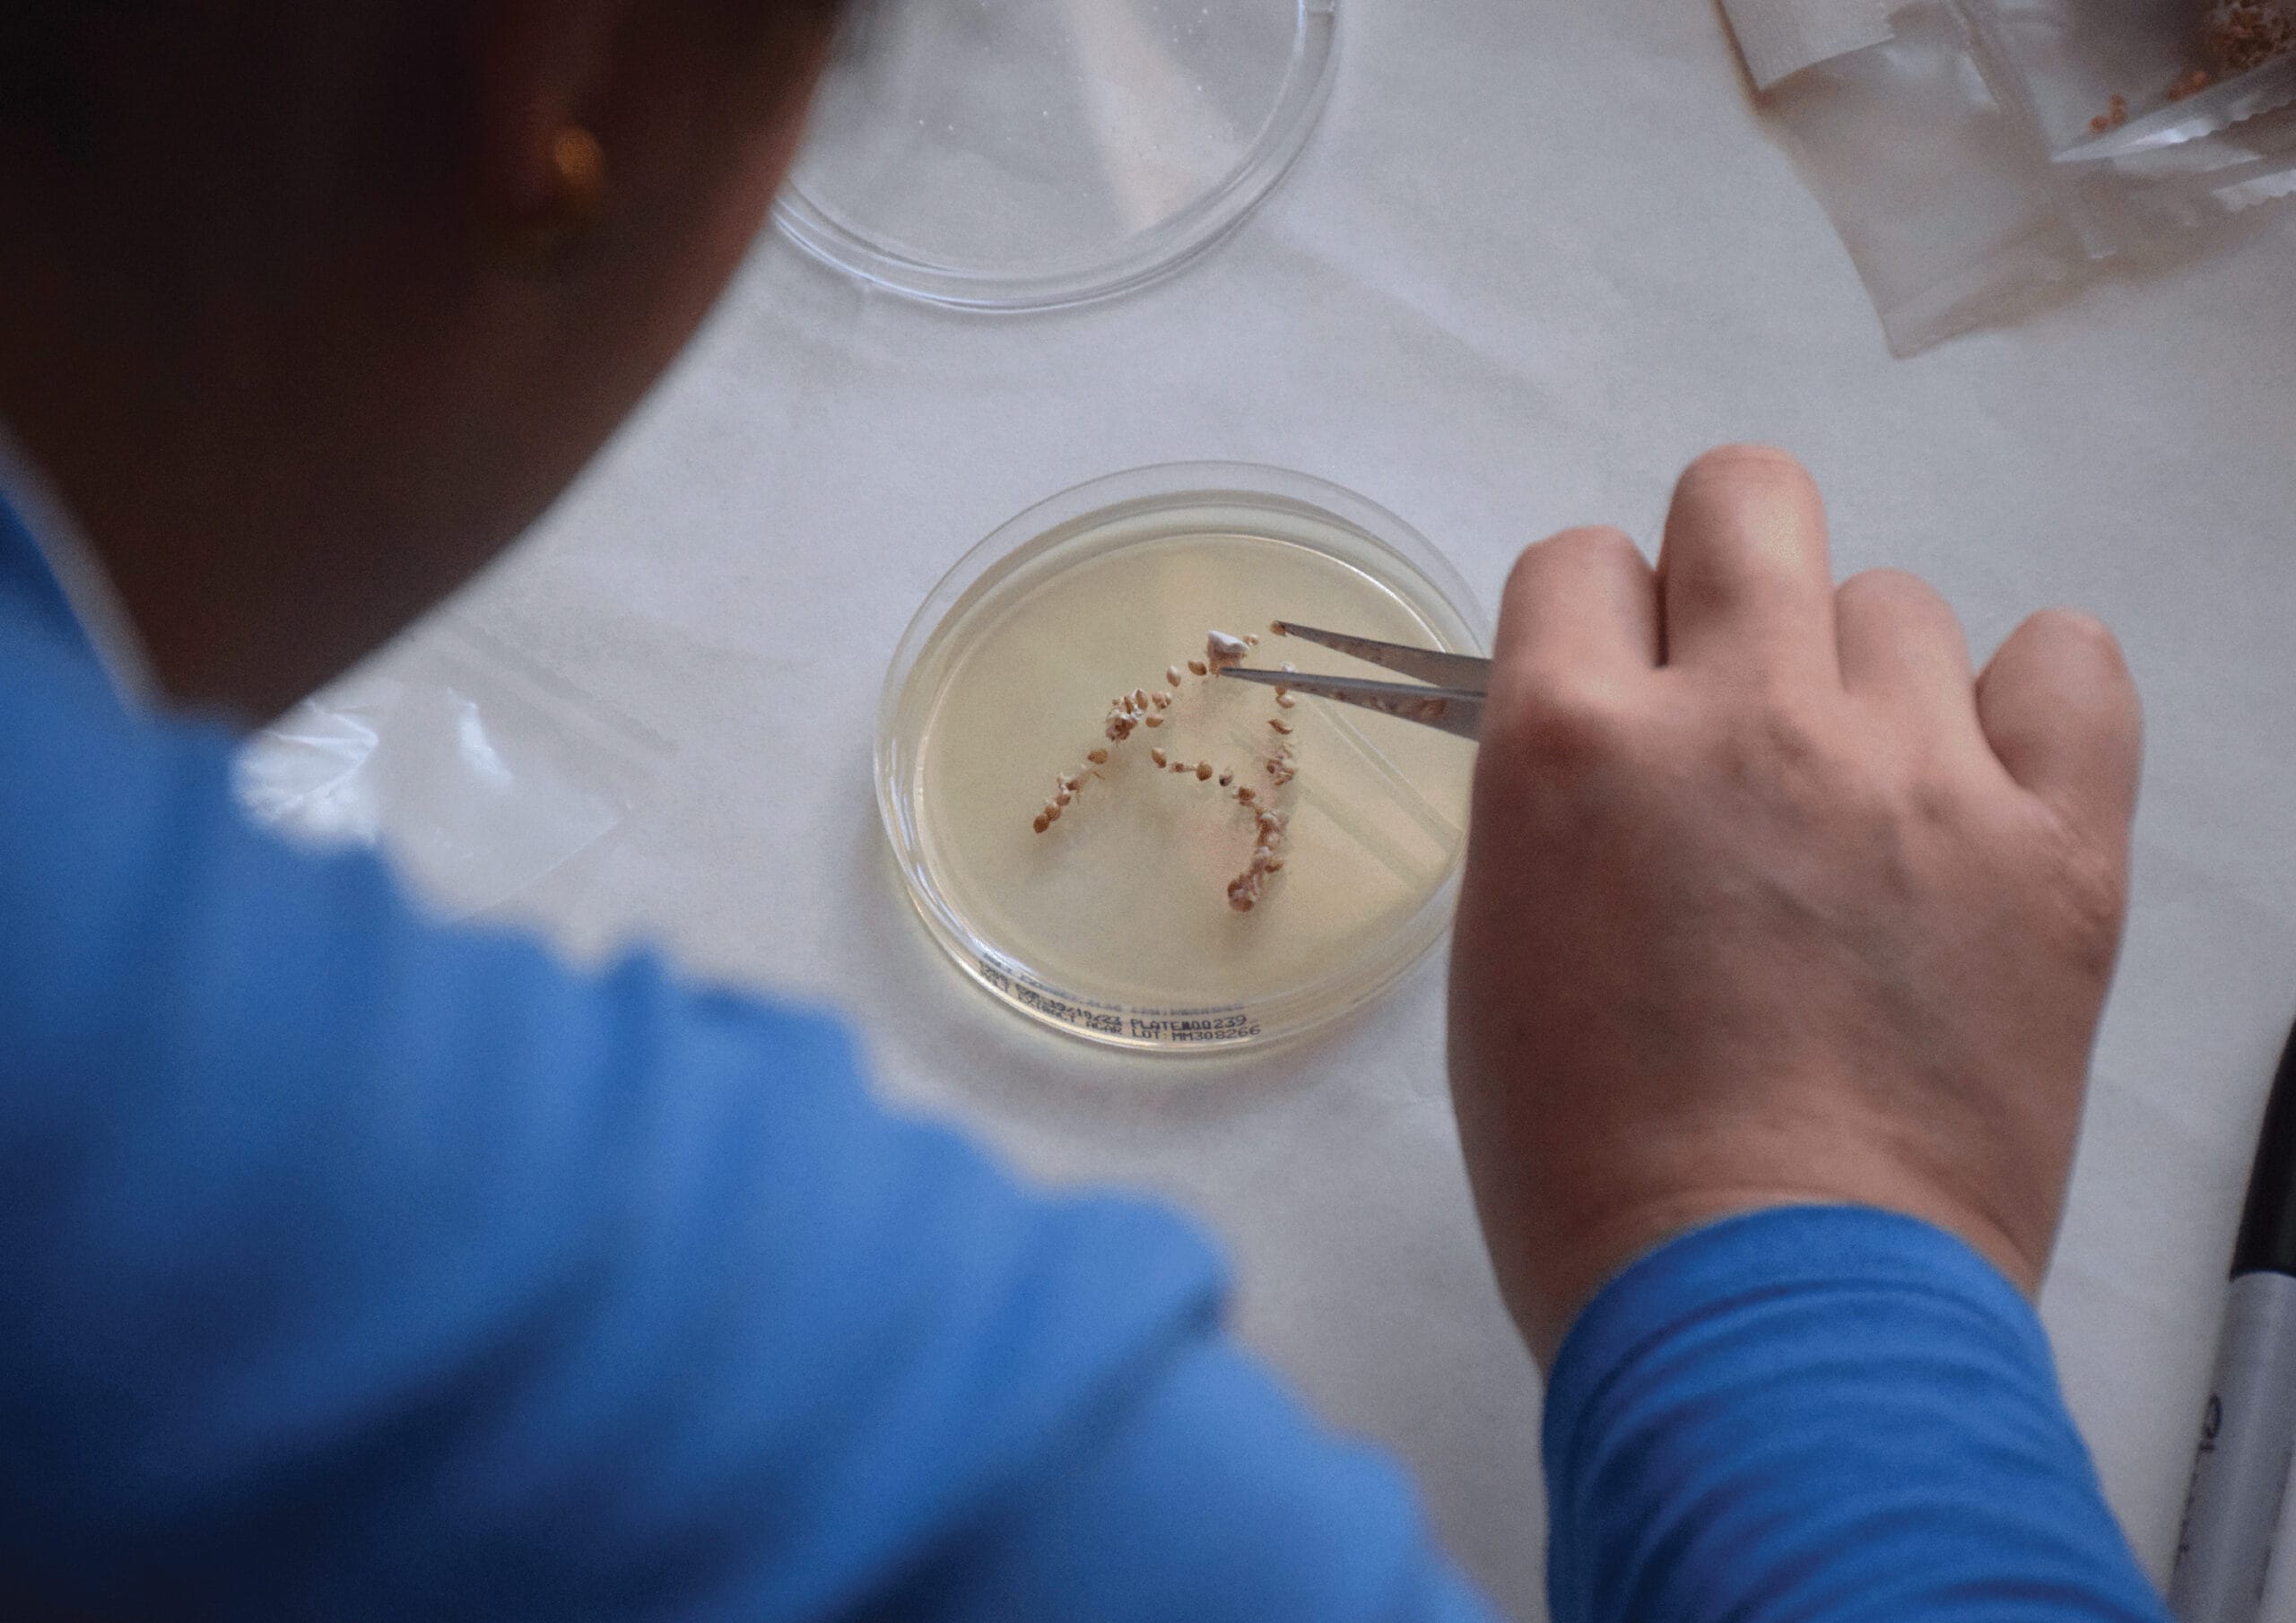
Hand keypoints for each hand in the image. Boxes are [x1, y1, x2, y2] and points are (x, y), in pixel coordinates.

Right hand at [1448, 447, 2141, 1365]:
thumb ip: (1564, 799)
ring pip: (1896, 599)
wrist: (1767, 1307)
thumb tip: (1634, 735)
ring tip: (1862, 811)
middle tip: (1731, 689)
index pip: (1578, 562)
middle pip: (1745, 494)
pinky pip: (2071, 661)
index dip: (1593, 628)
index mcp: (1573, 746)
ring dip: (1862, 681)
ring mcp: (1913, 773)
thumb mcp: (1504, 946)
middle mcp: (1741, 717)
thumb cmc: (1589, 1160)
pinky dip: (2028, 702)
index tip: (1614, 700)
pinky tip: (1985, 785)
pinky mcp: (2054, 846)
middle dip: (1723, 567)